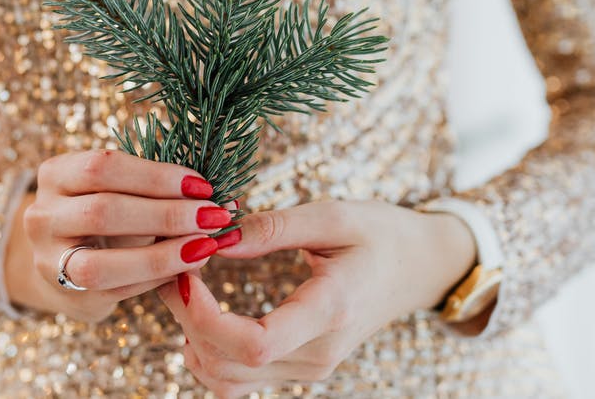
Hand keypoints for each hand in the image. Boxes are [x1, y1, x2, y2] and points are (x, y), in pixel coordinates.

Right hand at [3, 149, 238, 322]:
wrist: (65, 257)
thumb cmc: (107, 212)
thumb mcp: (121, 188)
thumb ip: (162, 189)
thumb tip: (228, 199)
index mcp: (55, 174)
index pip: (103, 166)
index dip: (156, 176)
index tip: (202, 184)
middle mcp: (40, 216)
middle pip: (103, 212)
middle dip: (166, 214)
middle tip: (213, 215)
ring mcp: (47, 260)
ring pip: (100, 264)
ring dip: (162, 255)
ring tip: (206, 245)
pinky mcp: (68, 296)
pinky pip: (116, 290)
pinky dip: (156, 277)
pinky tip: (188, 265)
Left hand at [156, 199, 476, 397]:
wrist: (420, 268)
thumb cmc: (381, 234)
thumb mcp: (334, 214)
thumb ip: (273, 227)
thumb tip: (216, 236)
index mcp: (332, 309)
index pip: (256, 343)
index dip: (205, 318)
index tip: (186, 274)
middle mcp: (321, 352)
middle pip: (230, 365)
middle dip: (186, 320)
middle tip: (173, 266)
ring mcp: (311, 368)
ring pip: (226, 380)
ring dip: (192, 339)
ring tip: (184, 286)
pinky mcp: (301, 369)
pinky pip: (239, 380)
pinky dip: (209, 353)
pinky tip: (203, 314)